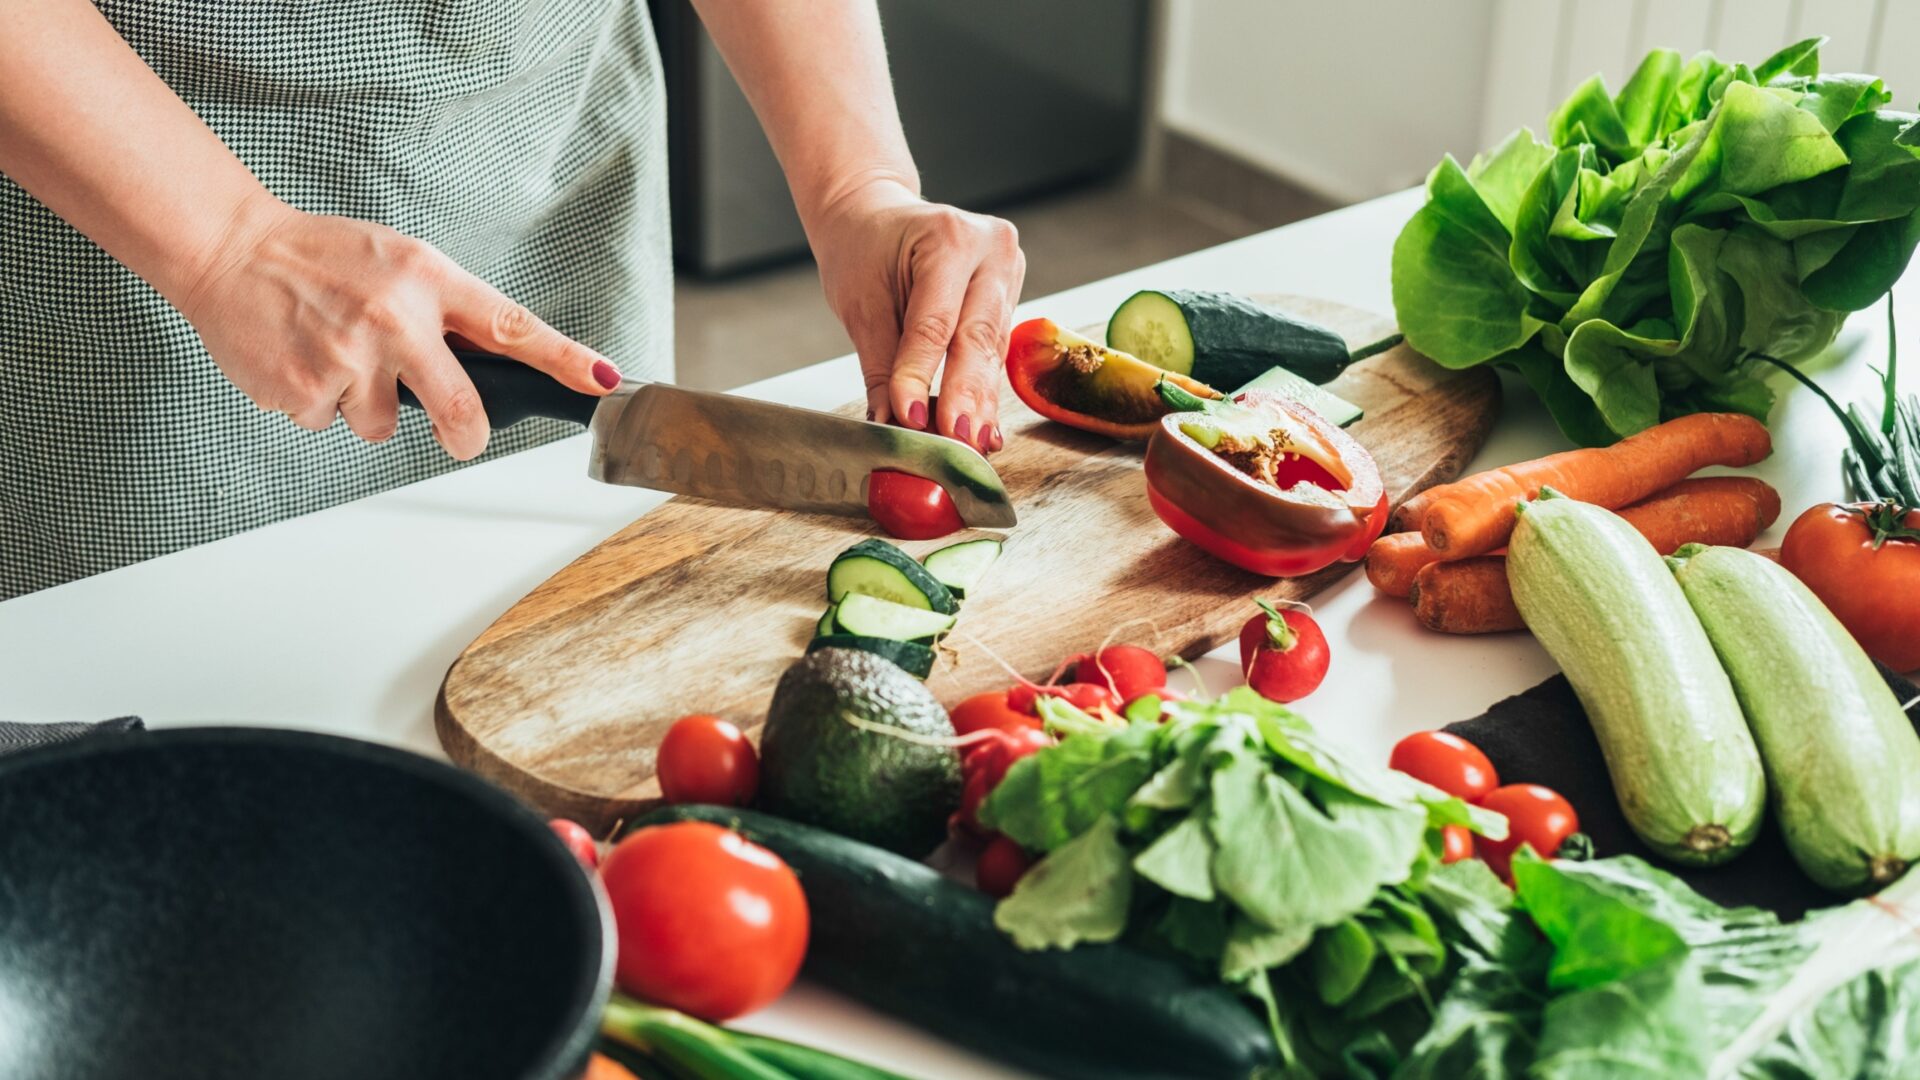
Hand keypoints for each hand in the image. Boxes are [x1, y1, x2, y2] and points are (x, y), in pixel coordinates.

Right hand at [174, 199, 622, 459]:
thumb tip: (497, 368)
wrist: (227, 249)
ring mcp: (350, 357)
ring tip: (336, 356)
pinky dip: (318, 403)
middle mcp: (395, 318)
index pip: (512, 326)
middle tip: (462, 435)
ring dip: (366, 406)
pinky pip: (331, 423)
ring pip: (386, 425)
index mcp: (429, 279)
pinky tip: (301, 361)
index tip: (603, 382)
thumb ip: (446, 311)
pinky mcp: (306, 389)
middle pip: (461, 410)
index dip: (563, 360)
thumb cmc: (322, 259)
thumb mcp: (400, 263)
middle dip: (466, 435)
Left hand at [809, 178, 1023, 452]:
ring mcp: (1008, 269)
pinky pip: (995, 349)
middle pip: (977, 337)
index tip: (911, 420)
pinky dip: (983, 389)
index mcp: (948, 236)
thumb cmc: (862, 248)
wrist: (875, 215)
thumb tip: (891, 423)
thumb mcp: (860, 305)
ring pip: (992, 350)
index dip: (922, 375)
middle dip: (964, 397)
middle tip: (956, 443)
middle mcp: (991, 248)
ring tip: (970, 445)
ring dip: (979, 402)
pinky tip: (981, 427)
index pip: (934, 322)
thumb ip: (882, 366)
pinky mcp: (1010, 293)